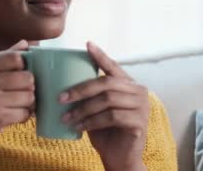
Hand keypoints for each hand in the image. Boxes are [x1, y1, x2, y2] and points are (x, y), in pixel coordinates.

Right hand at [0, 39, 34, 160]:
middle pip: (27, 77)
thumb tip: (24, 44)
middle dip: (28, 87)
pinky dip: (23, 116)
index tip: (21, 74)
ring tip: (16, 106)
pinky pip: (25, 113)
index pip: (15, 57)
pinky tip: (13, 117)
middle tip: (20, 93)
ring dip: (27, 103)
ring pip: (29, 96)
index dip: (24, 65)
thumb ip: (0, 60)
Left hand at [58, 42, 149, 169]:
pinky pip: (111, 117)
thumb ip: (90, 95)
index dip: (100, 56)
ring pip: (107, 101)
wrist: (119, 158)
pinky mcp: (139, 122)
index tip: (87, 45)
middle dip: (80, 90)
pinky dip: (91, 121)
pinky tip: (79, 127)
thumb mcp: (95, 109)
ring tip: (66, 117)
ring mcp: (142, 106)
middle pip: (106, 84)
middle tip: (60, 98)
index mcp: (128, 84)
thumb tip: (62, 83)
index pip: (113, 66)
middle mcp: (138, 92)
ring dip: (82, 109)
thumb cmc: (105, 131)